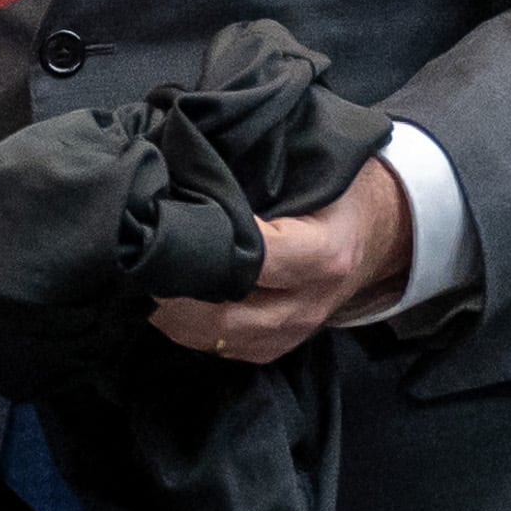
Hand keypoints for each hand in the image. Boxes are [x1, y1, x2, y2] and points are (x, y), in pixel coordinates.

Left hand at [149, 153, 415, 364]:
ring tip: (137, 283)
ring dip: (172, 316)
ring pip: (218, 339)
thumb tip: (185, 161)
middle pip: (226, 314)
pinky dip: (187, 329)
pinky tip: (162, 303)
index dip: (204, 246)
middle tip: (131, 263)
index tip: (165, 223)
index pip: (255, 258)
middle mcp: (310, 301)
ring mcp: (296, 331)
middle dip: (171, 293)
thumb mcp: (312, 170)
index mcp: (324, 252)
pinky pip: (224, 349)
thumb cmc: (335, 190)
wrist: (379, 232)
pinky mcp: (280, 348)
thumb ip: (258, 172)